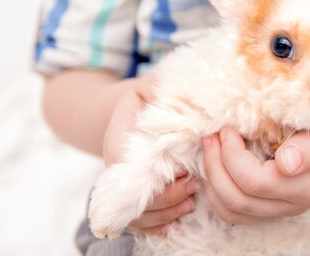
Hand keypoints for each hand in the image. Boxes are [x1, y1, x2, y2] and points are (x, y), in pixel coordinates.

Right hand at [101, 74, 196, 235]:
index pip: (127, 162)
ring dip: (165, 212)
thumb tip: (181, 86)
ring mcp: (121, 185)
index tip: (183, 168)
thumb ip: (160, 86)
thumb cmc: (148, 97)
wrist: (132, 111)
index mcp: (119, 137)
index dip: (153, 172)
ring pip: (135, 213)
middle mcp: (116, 166)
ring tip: (191, 200)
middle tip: (193, 184)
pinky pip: (138, 221)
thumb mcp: (151, 85)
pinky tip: (177, 218)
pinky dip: (156, 224)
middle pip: (132, 194)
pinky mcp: (131, 197)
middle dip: (165, 195)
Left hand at [201, 121, 309, 224]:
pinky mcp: (268, 207)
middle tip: (211, 135)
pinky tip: (216, 163)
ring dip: (212, 180)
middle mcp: (291, 205)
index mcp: (306, 187)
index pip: (256, 182)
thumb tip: (286, 164)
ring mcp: (279, 209)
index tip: (228, 128)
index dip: (233, 157)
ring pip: (231, 211)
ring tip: (210, 147)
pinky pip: (234, 211)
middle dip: (215, 166)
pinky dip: (217, 190)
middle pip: (238, 200)